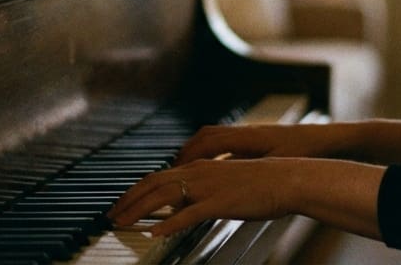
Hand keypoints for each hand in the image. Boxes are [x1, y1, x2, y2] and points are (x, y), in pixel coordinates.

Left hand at [106, 157, 294, 235]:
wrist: (289, 178)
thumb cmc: (263, 182)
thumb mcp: (227, 182)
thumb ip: (205, 191)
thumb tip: (189, 204)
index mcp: (200, 167)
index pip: (158, 176)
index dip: (136, 190)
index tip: (122, 203)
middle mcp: (199, 172)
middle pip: (152, 183)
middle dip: (127, 200)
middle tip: (111, 215)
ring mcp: (208, 187)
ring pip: (163, 196)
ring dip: (138, 210)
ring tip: (122, 224)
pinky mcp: (220, 203)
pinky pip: (188, 214)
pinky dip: (169, 223)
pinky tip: (155, 232)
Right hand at [174, 122, 341, 163]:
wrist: (328, 140)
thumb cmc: (306, 149)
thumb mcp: (274, 163)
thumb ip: (247, 168)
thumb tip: (223, 175)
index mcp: (247, 136)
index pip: (208, 141)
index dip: (189, 153)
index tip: (175, 166)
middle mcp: (247, 131)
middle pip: (207, 134)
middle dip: (187, 149)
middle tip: (173, 165)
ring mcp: (253, 133)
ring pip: (217, 136)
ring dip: (199, 149)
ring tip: (187, 164)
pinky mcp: (260, 139)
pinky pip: (229, 141)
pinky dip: (215, 151)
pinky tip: (216, 164)